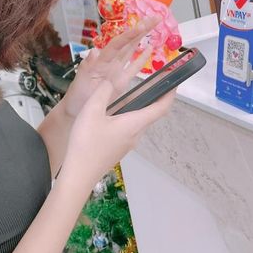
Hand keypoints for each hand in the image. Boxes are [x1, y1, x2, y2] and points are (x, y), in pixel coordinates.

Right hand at [60, 79, 174, 190]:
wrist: (79, 174)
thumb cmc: (86, 142)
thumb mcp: (91, 111)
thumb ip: (103, 92)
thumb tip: (112, 79)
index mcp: (134, 124)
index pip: (161, 108)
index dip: (170, 93)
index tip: (174, 81)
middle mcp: (136, 134)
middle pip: (151, 114)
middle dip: (155, 96)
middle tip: (151, 80)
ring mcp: (128, 143)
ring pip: (139, 121)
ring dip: (140, 106)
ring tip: (131, 92)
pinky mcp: (119, 148)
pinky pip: (129, 128)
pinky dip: (129, 115)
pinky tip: (113, 112)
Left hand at [61, 16, 160, 118]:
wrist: (76, 112)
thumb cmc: (76, 97)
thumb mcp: (80, 82)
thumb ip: (87, 66)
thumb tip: (94, 51)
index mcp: (101, 61)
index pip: (117, 45)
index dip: (130, 35)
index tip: (142, 25)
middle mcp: (110, 63)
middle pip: (127, 43)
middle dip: (140, 30)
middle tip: (155, 18)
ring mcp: (115, 71)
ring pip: (131, 51)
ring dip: (142, 39)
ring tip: (154, 26)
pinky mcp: (120, 81)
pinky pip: (133, 67)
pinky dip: (141, 58)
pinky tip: (150, 49)